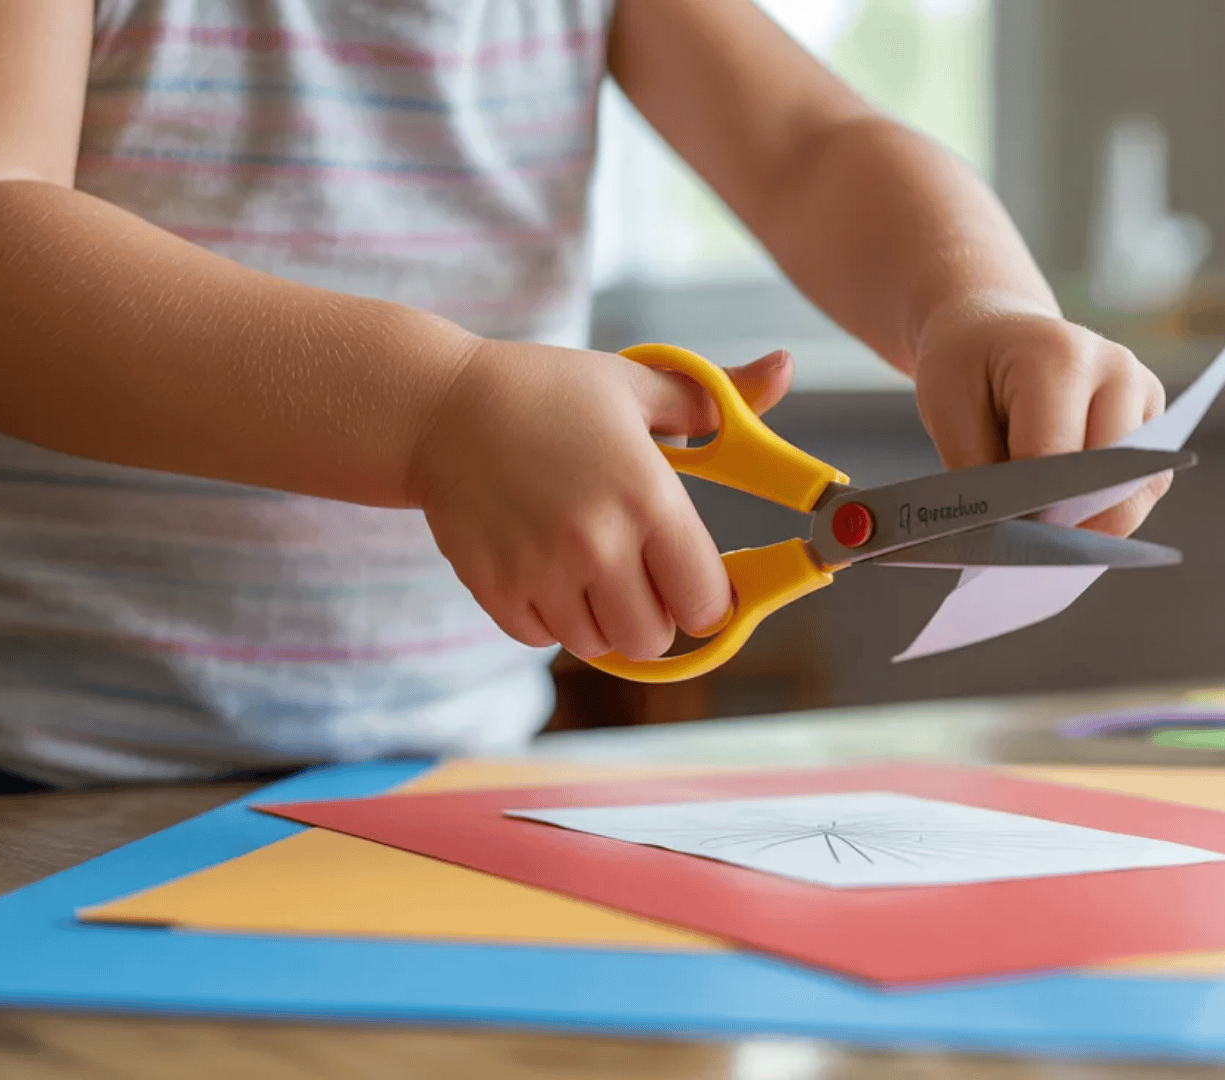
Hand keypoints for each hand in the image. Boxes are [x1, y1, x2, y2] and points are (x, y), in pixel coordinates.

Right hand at [413, 342, 792, 661]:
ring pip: (598, 644)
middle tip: (640, 575)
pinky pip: (543, 638)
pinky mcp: (496, 589)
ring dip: (601, 617)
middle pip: (653, 637)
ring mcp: (543, 572)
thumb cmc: (549, 392)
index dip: (708, 599)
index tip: (696, 583)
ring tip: (586, 563)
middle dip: (655, 614)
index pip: (706, 601)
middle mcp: (598, 543)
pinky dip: (549, 617)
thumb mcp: (639, 385)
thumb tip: (784, 368)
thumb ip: (718, 397)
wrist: (439, 408)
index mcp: (648, 497)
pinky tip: (543, 566)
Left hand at [912, 304, 1169, 535]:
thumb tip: (1008, 535)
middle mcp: (1116, 370)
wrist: (997, 331)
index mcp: (1060, 357)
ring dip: (1091, 520)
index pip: (1055, 455)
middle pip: (1107, 479)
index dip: (1031, 509)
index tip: (1005, 541)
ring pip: (1134, 492)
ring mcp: (1144, 392)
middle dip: (1065, 522)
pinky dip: (1107, 510)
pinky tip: (1069, 512)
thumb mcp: (946, 410)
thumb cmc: (968, 369)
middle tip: (1024, 544)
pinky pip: (1144, 488)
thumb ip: (977, 471)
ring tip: (1044, 524)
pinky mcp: (1155, 419)